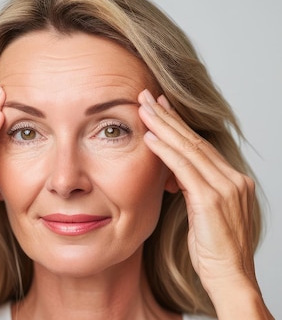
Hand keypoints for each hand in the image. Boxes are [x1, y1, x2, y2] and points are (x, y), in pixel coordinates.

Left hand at [138, 89, 271, 318]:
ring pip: (190, 149)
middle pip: (195, 140)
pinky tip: (150, 137)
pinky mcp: (213, 200)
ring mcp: (226, 188)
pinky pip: (185, 169)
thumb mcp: (203, 216)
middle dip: (168, 116)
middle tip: (147, 95)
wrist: (231, 280)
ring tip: (143, 108)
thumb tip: (171, 177)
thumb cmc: (214, 253)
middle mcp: (233, 180)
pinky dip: (166, 151)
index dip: (178, 125)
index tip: (159, 108)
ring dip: (163, 126)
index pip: (200, 146)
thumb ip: (192, 191)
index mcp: (233, 181)